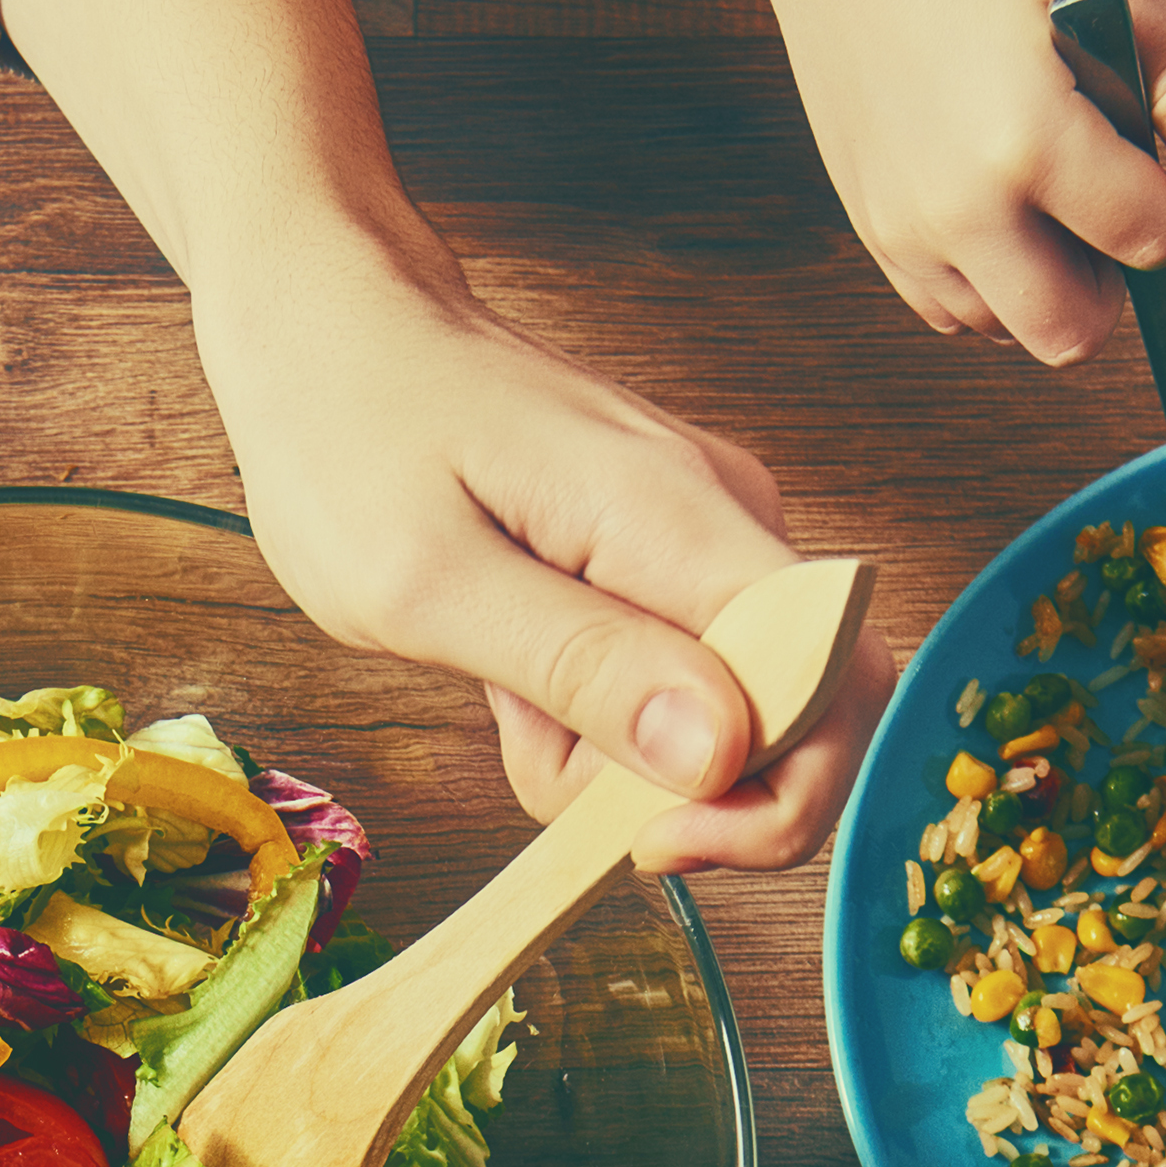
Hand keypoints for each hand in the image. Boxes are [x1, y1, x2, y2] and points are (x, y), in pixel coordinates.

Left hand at [188, 259, 881, 875]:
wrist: (334, 326)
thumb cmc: (354, 437)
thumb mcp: (428, 586)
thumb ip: (580, 667)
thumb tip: (719, 750)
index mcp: (680, 520)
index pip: (831, 684)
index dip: (772, 799)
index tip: (645, 840)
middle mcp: (726, 525)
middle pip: (803, 716)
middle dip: (687, 794)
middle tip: (543, 755)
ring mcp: (704, 540)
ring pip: (727, 716)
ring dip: (617, 754)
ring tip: (501, 686)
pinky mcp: (669, 559)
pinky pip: (678, 681)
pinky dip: (599, 714)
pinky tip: (516, 667)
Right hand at [732, 0, 1165, 366]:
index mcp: (1024, 142)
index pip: (1150, 238)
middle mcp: (953, 206)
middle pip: (1073, 330)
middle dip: (1125, 278)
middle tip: (1132, 192)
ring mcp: (898, 221)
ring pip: (1003, 326)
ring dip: (1053, 279)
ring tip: (1062, 182)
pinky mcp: (865, 215)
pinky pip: (944, 300)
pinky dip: (990, 272)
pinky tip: (1006, 189)